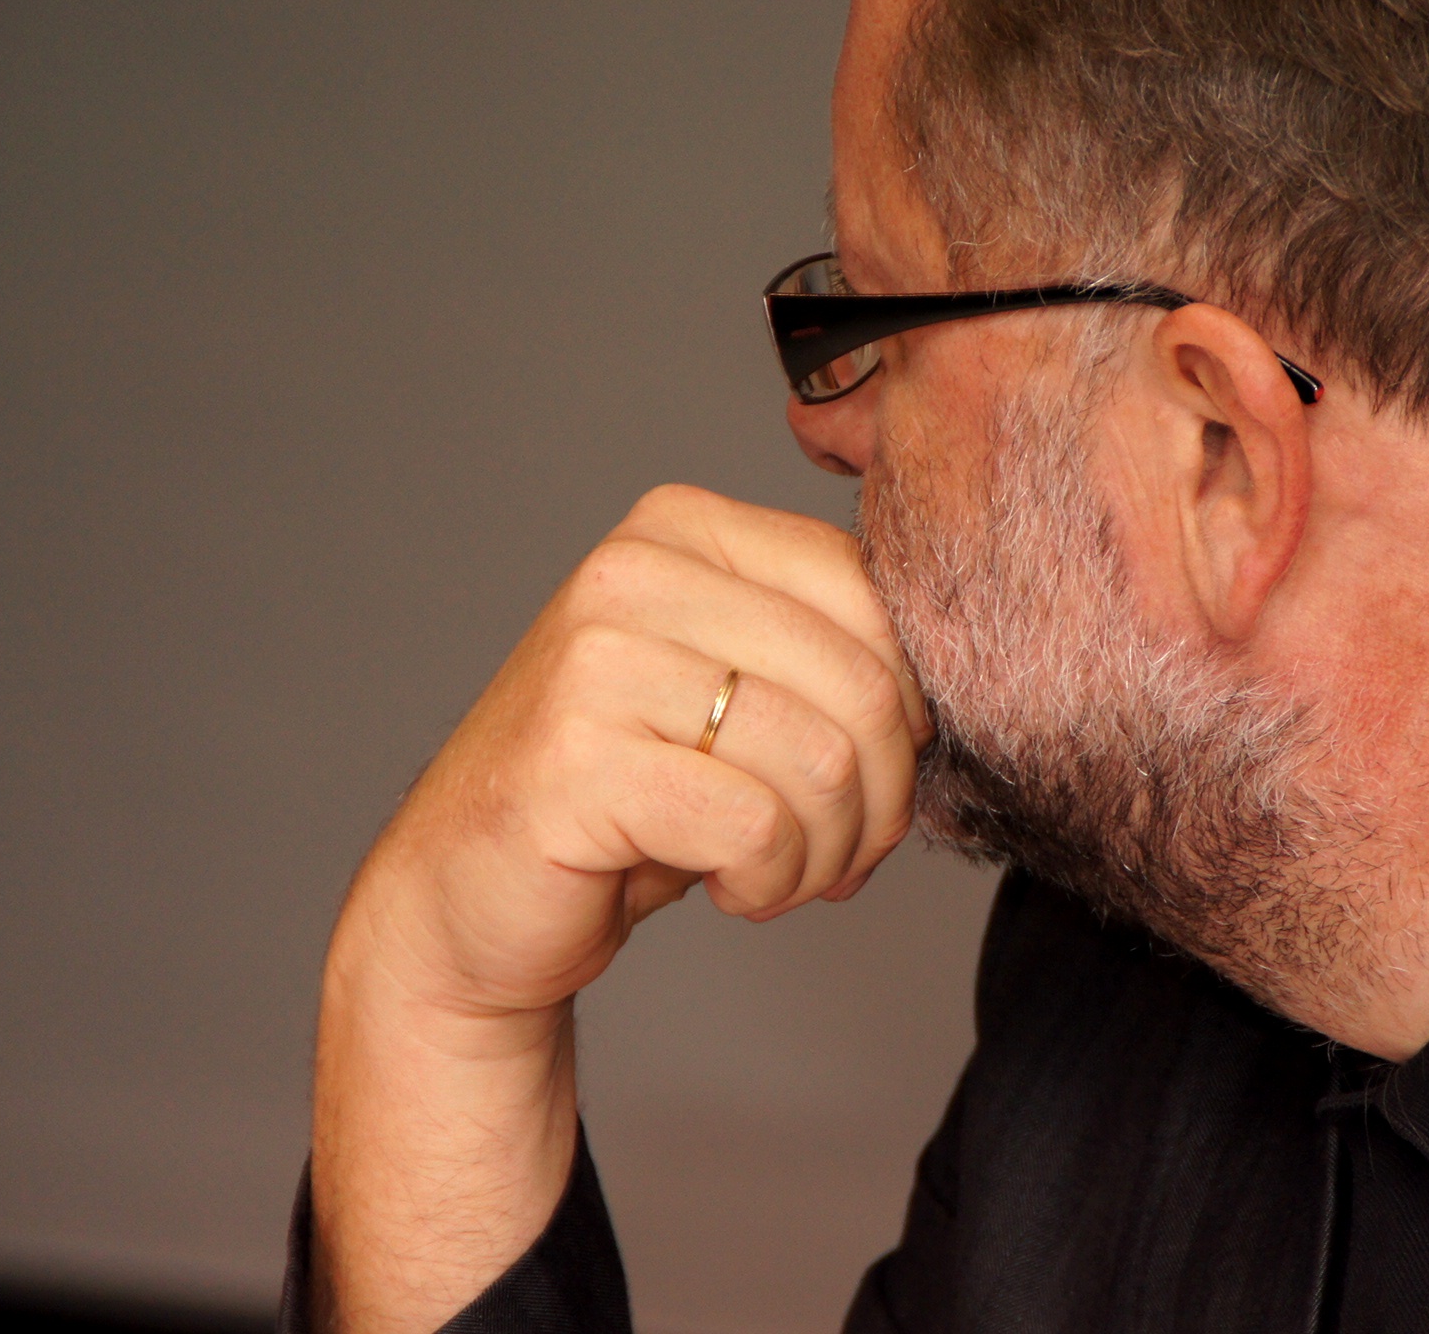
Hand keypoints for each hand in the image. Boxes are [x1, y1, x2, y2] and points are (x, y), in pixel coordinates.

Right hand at [309, 485, 926, 1333]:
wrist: (467, 900)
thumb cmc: (627, 800)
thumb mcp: (737, 696)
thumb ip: (829, 657)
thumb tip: (961, 687)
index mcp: (684, 528)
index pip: (875, 598)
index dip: (907, 714)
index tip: (870, 783)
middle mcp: (634, 571)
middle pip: (866, 684)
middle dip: (878, 799)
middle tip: (838, 856)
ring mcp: (597, 660)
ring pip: (823, 760)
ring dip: (824, 853)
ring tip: (777, 876)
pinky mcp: (579, 760)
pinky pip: (757, 827)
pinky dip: (770, 883)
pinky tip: (730, 890)